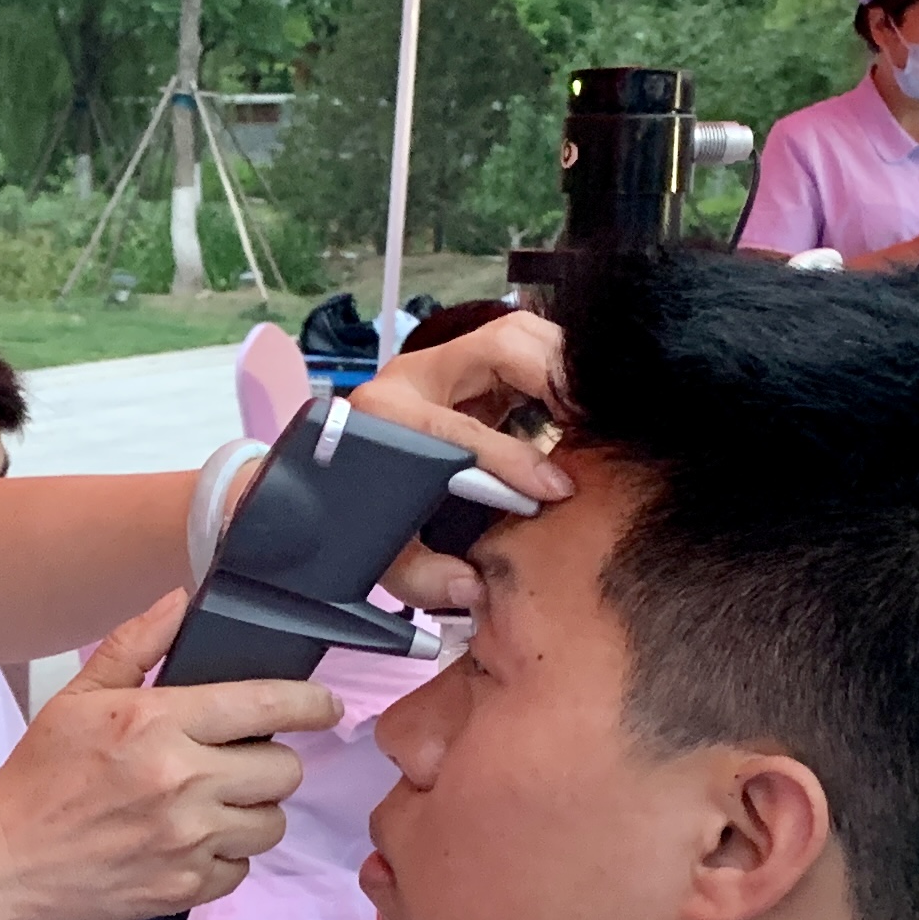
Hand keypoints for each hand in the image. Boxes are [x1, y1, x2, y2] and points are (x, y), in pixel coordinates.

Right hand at [0, 594, 332, 919]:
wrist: (2, 867)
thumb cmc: (37, 781)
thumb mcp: (76, 699)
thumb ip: (135, 646)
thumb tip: (180, 601)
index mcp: (157, 722)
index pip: (266, 703)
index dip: (310, 704)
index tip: (324, 707)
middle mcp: (181, 780)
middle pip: (284, 769)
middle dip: (268, 765)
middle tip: (237, 765)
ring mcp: (186, 839)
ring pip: (271, 822)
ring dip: (251, 814)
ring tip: (212, 809)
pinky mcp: (184, 888)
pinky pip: (240, 869)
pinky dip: (223, 860)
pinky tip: (188, 847)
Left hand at [340, 309, 574, 612]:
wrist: (328, 480)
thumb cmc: (354, 514)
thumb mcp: (380, 554)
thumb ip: (420, 578)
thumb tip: (471, 585)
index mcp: (385, 416)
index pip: (458, 427)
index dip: (509, 457)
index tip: (553, 489)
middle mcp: (414, 378)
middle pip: (497, 345)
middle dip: (550, 377)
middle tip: (589, 422)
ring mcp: (445, 364)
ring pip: (513, 334)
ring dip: (560, 364)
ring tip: (589, 412)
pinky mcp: (470, 366)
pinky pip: (523, 348)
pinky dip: (557, 367)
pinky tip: (578, 404)